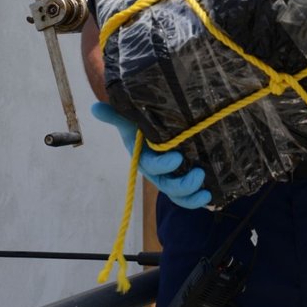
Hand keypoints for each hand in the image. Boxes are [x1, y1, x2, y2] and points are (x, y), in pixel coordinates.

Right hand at [92, 102, 210, 208]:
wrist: (155, 126)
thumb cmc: (140, 124)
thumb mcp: (129, 119)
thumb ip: (116, 115)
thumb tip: (95, 107)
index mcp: (144, 158)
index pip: (151, 166)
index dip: (163, 165)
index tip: (178, 157)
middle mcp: (157, 171)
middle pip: (167, 185)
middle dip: (182, 186)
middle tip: (199, 174)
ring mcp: (170, 177)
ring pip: (178, 194)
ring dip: (192, 196)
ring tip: (205, 191)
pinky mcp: (183, 178)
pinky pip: (188, 195)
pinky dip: (198, 200)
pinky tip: (211, 197)